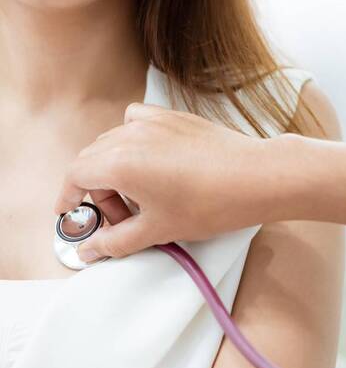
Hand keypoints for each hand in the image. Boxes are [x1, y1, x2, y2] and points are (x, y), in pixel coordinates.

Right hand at [54, 103, 275, 261]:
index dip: (69, 196)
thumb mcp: (158, 229)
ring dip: (115, 167)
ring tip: (141, 194)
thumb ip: (116, 241)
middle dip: (98, 191)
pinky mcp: (174, 117)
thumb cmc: (211, 203)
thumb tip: (91, 250)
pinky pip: (138, 121)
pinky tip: (152, 159)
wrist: (255, 178)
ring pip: (114, 141)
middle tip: (122, 218)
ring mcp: (154, 121)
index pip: (75, 174)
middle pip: (93, 159)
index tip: (71, 211)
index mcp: (119, 162)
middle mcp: (130, 134)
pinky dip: (133, 140)